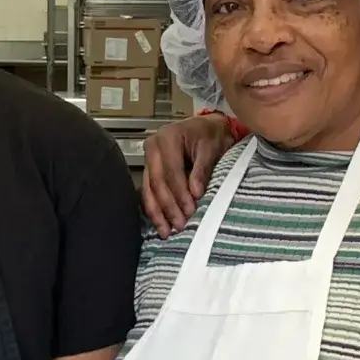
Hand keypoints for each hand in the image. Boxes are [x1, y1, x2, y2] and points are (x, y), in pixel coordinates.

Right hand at [140, 114, 234, 235]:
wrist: (207, 128)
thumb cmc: (211, 135)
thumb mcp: (212, 148)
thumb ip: (202, 169)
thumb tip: (195, 192)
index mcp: (167, 138)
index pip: (171, 171)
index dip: (180, 193)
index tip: (190, 210)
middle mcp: (153, 147)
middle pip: (157, 183)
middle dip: (168, 207)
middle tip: (179, 225)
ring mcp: (148, 158)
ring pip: (148, 190)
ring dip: (157, 213)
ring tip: (166, 231)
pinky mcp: (149, 169)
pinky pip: (147, 191)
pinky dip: (154, 208)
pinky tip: (160, 223)